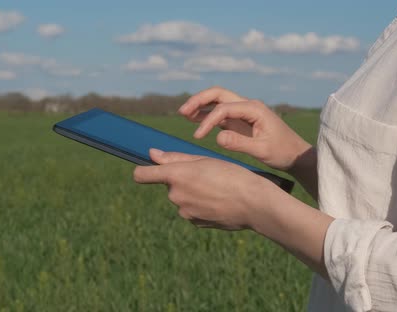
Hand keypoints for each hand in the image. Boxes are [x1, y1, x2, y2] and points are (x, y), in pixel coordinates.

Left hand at [133, 149, 281, 229]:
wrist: (254, 203)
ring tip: (216, 188)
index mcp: (176, 175)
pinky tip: (218, 201)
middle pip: (170, 185)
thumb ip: (175, 158)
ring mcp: (185, 211)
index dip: (143, 171)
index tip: (148, 169)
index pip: (142, 175)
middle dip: (182, 180)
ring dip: (193, 192)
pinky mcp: (195, 222)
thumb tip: (152, 154)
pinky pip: (192, 210)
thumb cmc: (232, 175)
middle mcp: (176, 195)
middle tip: (206, 175)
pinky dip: (201, 205)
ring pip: (182, 197)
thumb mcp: (204, 160)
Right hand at [179, 86, 310, 170]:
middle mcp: (248, 106)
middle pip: (218, 94)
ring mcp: (244, 112)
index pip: (224, 108)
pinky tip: (195, 120)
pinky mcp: (241, 121)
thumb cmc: (282, 152)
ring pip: (218, 101)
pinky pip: (221, 113)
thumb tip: (217, 137)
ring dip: (201, 105)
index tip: (198, 137)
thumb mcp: (262, 150)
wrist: (295, 155)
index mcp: (254, 109)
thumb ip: (240, 143)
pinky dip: (207, 115)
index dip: (208, 120)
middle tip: (182, 111)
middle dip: (199, 100)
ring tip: (184, 113)